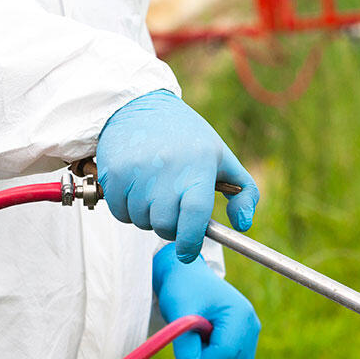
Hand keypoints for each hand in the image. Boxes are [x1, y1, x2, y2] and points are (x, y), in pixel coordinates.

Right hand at [96, 89, 258, 262]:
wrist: (137, 106)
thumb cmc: (186, 137)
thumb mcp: (221, 157)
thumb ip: (244, 192)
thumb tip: (242, 225)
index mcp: (199, 165)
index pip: (195, 214)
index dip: (191, 241)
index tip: (189, 252)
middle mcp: (168, 167)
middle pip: (165, 225)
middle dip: (169, 228)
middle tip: (172, 211)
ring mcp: (138, 171)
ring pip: (141, 222)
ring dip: (147, 217)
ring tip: (153, 192)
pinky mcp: (114, 174)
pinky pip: (120, 213)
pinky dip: (127, 209)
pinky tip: (135, 188)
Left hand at [152, 244, 259, 358]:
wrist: (190, 279)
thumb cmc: (184, 289)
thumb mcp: (178, 310)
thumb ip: (184, 339)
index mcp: (239, 314)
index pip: (225, 354)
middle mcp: (250, 328)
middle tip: (183, 355)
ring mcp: (250, 338)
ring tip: (195, 350)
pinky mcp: (246, 347)